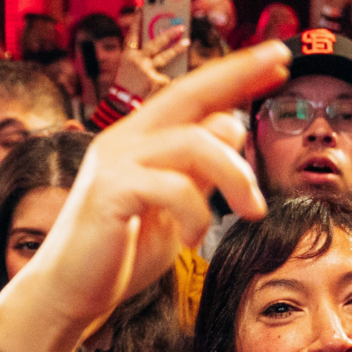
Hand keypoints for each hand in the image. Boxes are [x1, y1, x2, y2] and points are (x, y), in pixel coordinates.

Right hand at [0, 43, 287, 351]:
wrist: (70, 292)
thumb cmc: (121, 252)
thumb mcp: (174, 205)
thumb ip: (198, 170)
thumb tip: (231, 127)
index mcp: (140, 140)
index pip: (192, 95)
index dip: (234, 75)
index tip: (276, 59)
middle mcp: (125, 139)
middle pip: (188, 92)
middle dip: (237, 73)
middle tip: (282, 61)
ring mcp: (115, 161)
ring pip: (195, 143)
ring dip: (235, 177)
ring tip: (252, 211)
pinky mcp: (111, 190)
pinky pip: (175, 187)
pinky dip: (196, 214)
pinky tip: (191, 238)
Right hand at [113, 29, 189, 102]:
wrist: (121, 104)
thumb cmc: (126, 85)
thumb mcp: (129, 69)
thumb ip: (141, 58)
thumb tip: (160, 47)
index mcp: (127, 55)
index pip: (132, 35)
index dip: (136, 22)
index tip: (141, 9)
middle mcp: (136, 60)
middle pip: (154, 43)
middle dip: (168, 34)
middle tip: (180, 27)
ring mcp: (145, 69)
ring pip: (164, 56)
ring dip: (176, 49)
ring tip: (186, 42)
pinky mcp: (153, 80)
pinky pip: (167, 78)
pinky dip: (172, 80)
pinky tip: (179, 80)